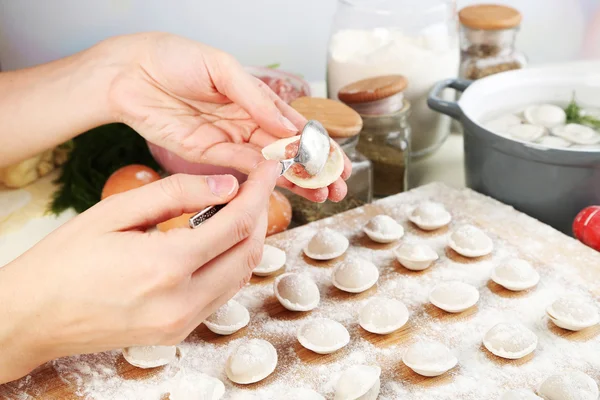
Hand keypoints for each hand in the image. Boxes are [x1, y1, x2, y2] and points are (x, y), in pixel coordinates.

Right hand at [0, 161, 278, 383]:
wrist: (33, 317)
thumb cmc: (63, 261)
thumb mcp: (114, 213)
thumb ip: (175, 194)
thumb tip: (226, 185)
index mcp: (166, 266)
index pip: (236, 224)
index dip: (259, 192)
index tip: (269, 170)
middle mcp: (183, 302)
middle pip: (249, 252)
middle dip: (259, 215)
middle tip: (254, 186)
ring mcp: (183, 323)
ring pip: (241, 276)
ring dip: (247, 240)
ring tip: (238, 209)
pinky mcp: (179, 332)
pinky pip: (222, 294)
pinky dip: (230, 264)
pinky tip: (218, 242)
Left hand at [106, 33, 349, 202]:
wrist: (130, 72)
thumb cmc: (175, 58)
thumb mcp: (222, 68)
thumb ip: (255, 98)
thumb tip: (286, 125)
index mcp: (254, 99)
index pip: (294, 126)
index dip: (318, 145)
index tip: (339, 163)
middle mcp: (246, 122)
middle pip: (288, 151)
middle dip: (315, 169)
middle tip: (338, 189)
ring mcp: (228, 140)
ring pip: (269, 165)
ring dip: (295, 181)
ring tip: (321, 196)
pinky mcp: (206, 154)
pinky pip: (240, 168)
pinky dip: (262, 179)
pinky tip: (286, 188)